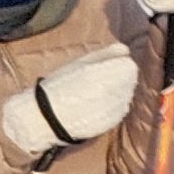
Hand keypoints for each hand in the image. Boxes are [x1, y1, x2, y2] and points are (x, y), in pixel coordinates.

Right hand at [1, 44, 142, 158]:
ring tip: (91, 94)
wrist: (44, 118)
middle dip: (117, 78)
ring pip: (124, 95)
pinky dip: (109, 107)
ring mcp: (117, 109)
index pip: (129, 65)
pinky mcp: (111, 123)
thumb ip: (106, 54)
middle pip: (129, 81)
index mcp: (113, 74)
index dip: (117, 64)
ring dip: (114, 93)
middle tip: (95, 80)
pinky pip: (117, 110)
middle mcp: (120, 91)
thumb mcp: (79, 63)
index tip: (104, 66)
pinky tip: (91, 106)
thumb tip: (124, 49)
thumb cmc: (58, 87)